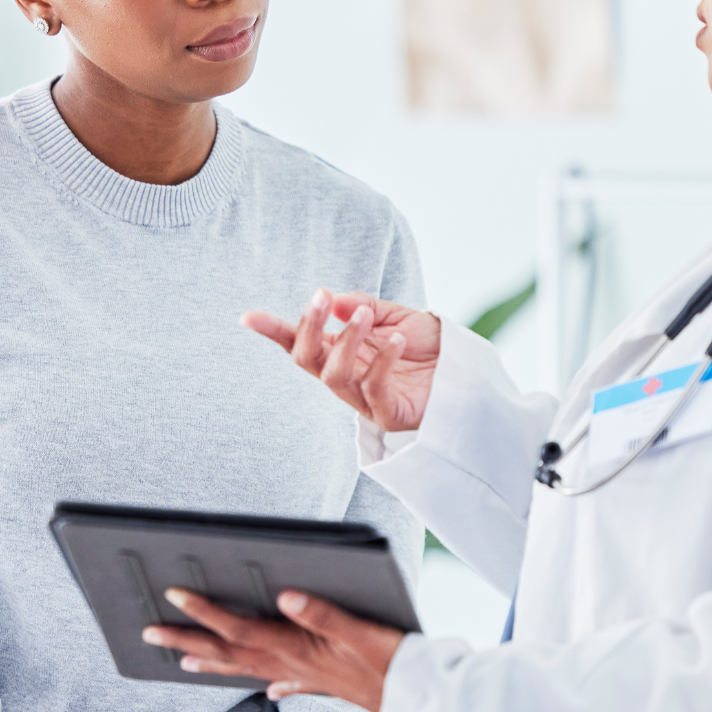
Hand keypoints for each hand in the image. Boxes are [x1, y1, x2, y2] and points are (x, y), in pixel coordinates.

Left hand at [144, 588, 403, 711]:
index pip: (238, 628)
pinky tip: (269, 689)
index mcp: (295, 647)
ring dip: (214, 662)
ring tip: (185, 660)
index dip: (204, 612)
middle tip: (151, 632)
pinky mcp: (324, 682)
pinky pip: (285, 683)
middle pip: (229, 651)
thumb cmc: (391, 661)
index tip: (173, 595)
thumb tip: (285, 595)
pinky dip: (271, 682)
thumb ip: (322, 612)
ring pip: (248, 668)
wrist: (418, 697)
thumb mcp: (360, 631)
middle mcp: (291, 663)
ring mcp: (304, 675)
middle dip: (189, 639)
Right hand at [241, 289, 439, 432]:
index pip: (299, 342)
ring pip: (334, 376)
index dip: (273, 331)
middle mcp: (346, 376)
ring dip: (346, 341)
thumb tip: (336, 302)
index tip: (247, 317)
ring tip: (365, 316)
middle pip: (307, 360)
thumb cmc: (426, 345)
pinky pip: (374, 388)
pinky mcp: (388, 414)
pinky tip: (398, 341)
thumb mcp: (394, 314)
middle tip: (321, 297)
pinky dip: (382, 361)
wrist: (464, 369)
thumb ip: (364, 307)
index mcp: (340, 351)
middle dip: (308, 327)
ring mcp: (363, 398)